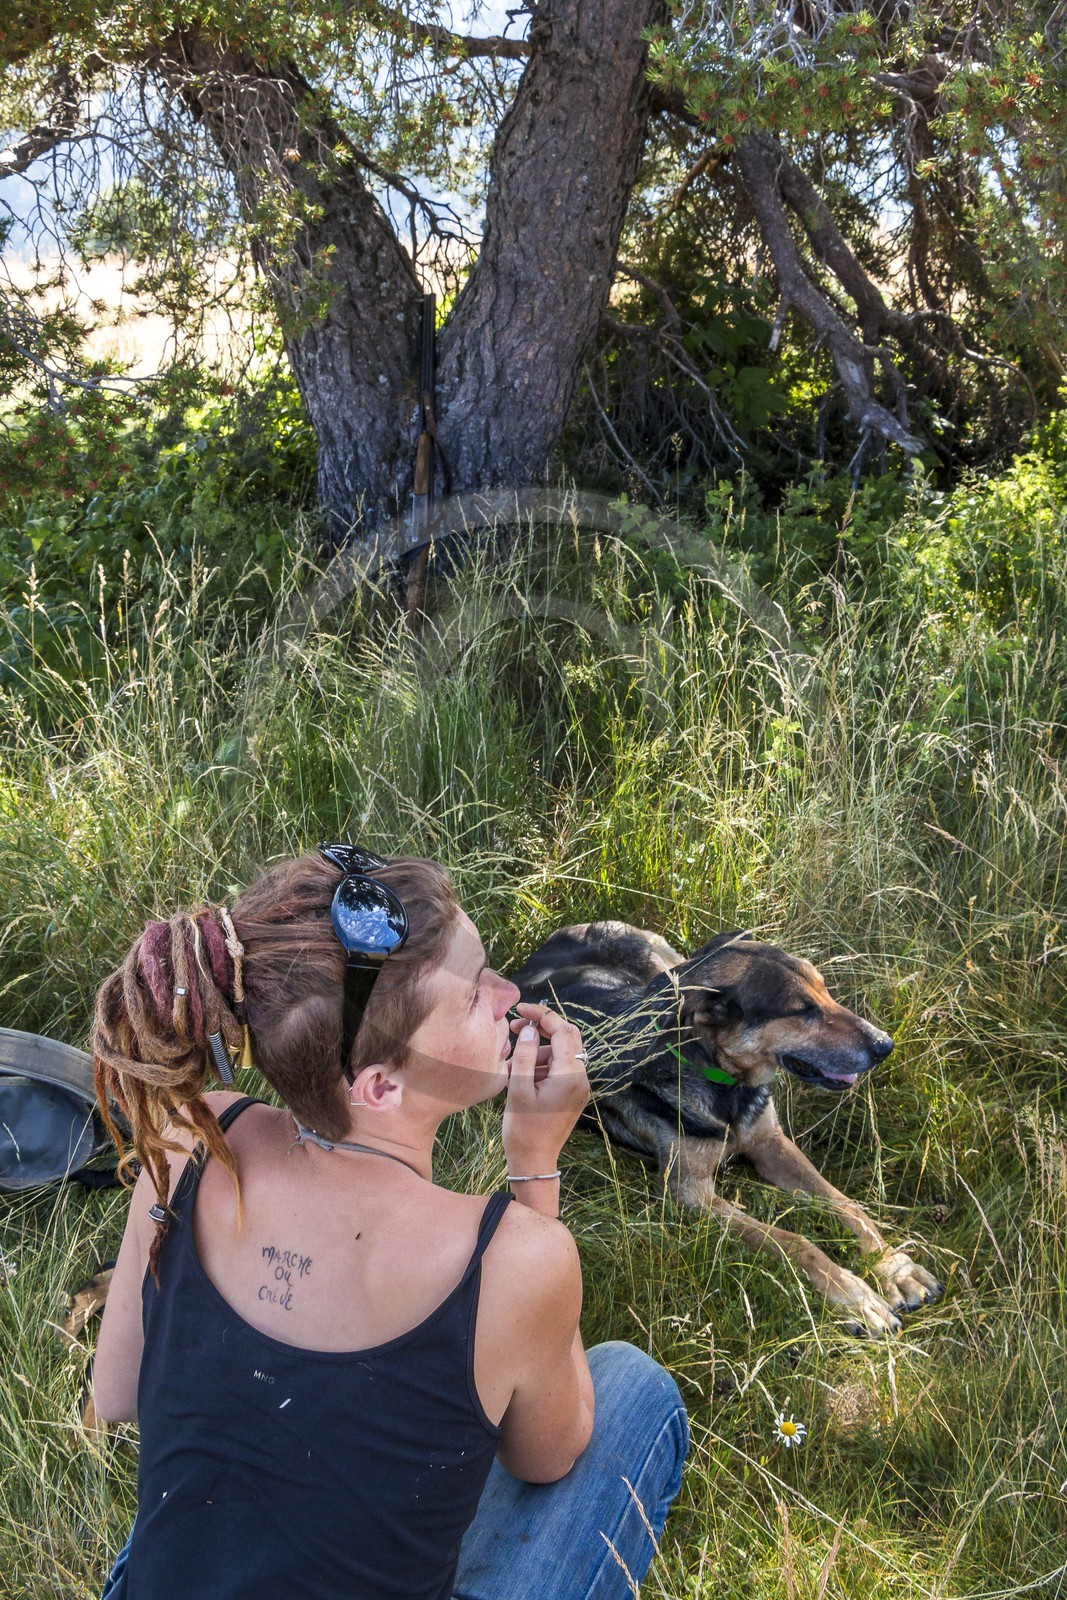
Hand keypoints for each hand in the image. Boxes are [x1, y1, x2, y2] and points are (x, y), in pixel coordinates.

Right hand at [501, 1002, 589, 1171]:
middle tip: (516, 1026)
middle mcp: (580, 1079)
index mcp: (569, 1076)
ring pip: (563, 1051)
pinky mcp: (572, 1093)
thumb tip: (528, 1029)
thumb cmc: (523, 1130)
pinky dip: (544, 1061)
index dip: (541, 1015)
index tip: (519, 1010)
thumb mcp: (518, 1090)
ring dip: (540, 1046)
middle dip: (543, 1026)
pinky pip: (561, 1066)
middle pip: (568, 1036)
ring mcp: (578, 1087)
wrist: (534, 1162)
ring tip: (514, 1056)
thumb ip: (524, 1055)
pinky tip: (523, 1070)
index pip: (562, 1031)